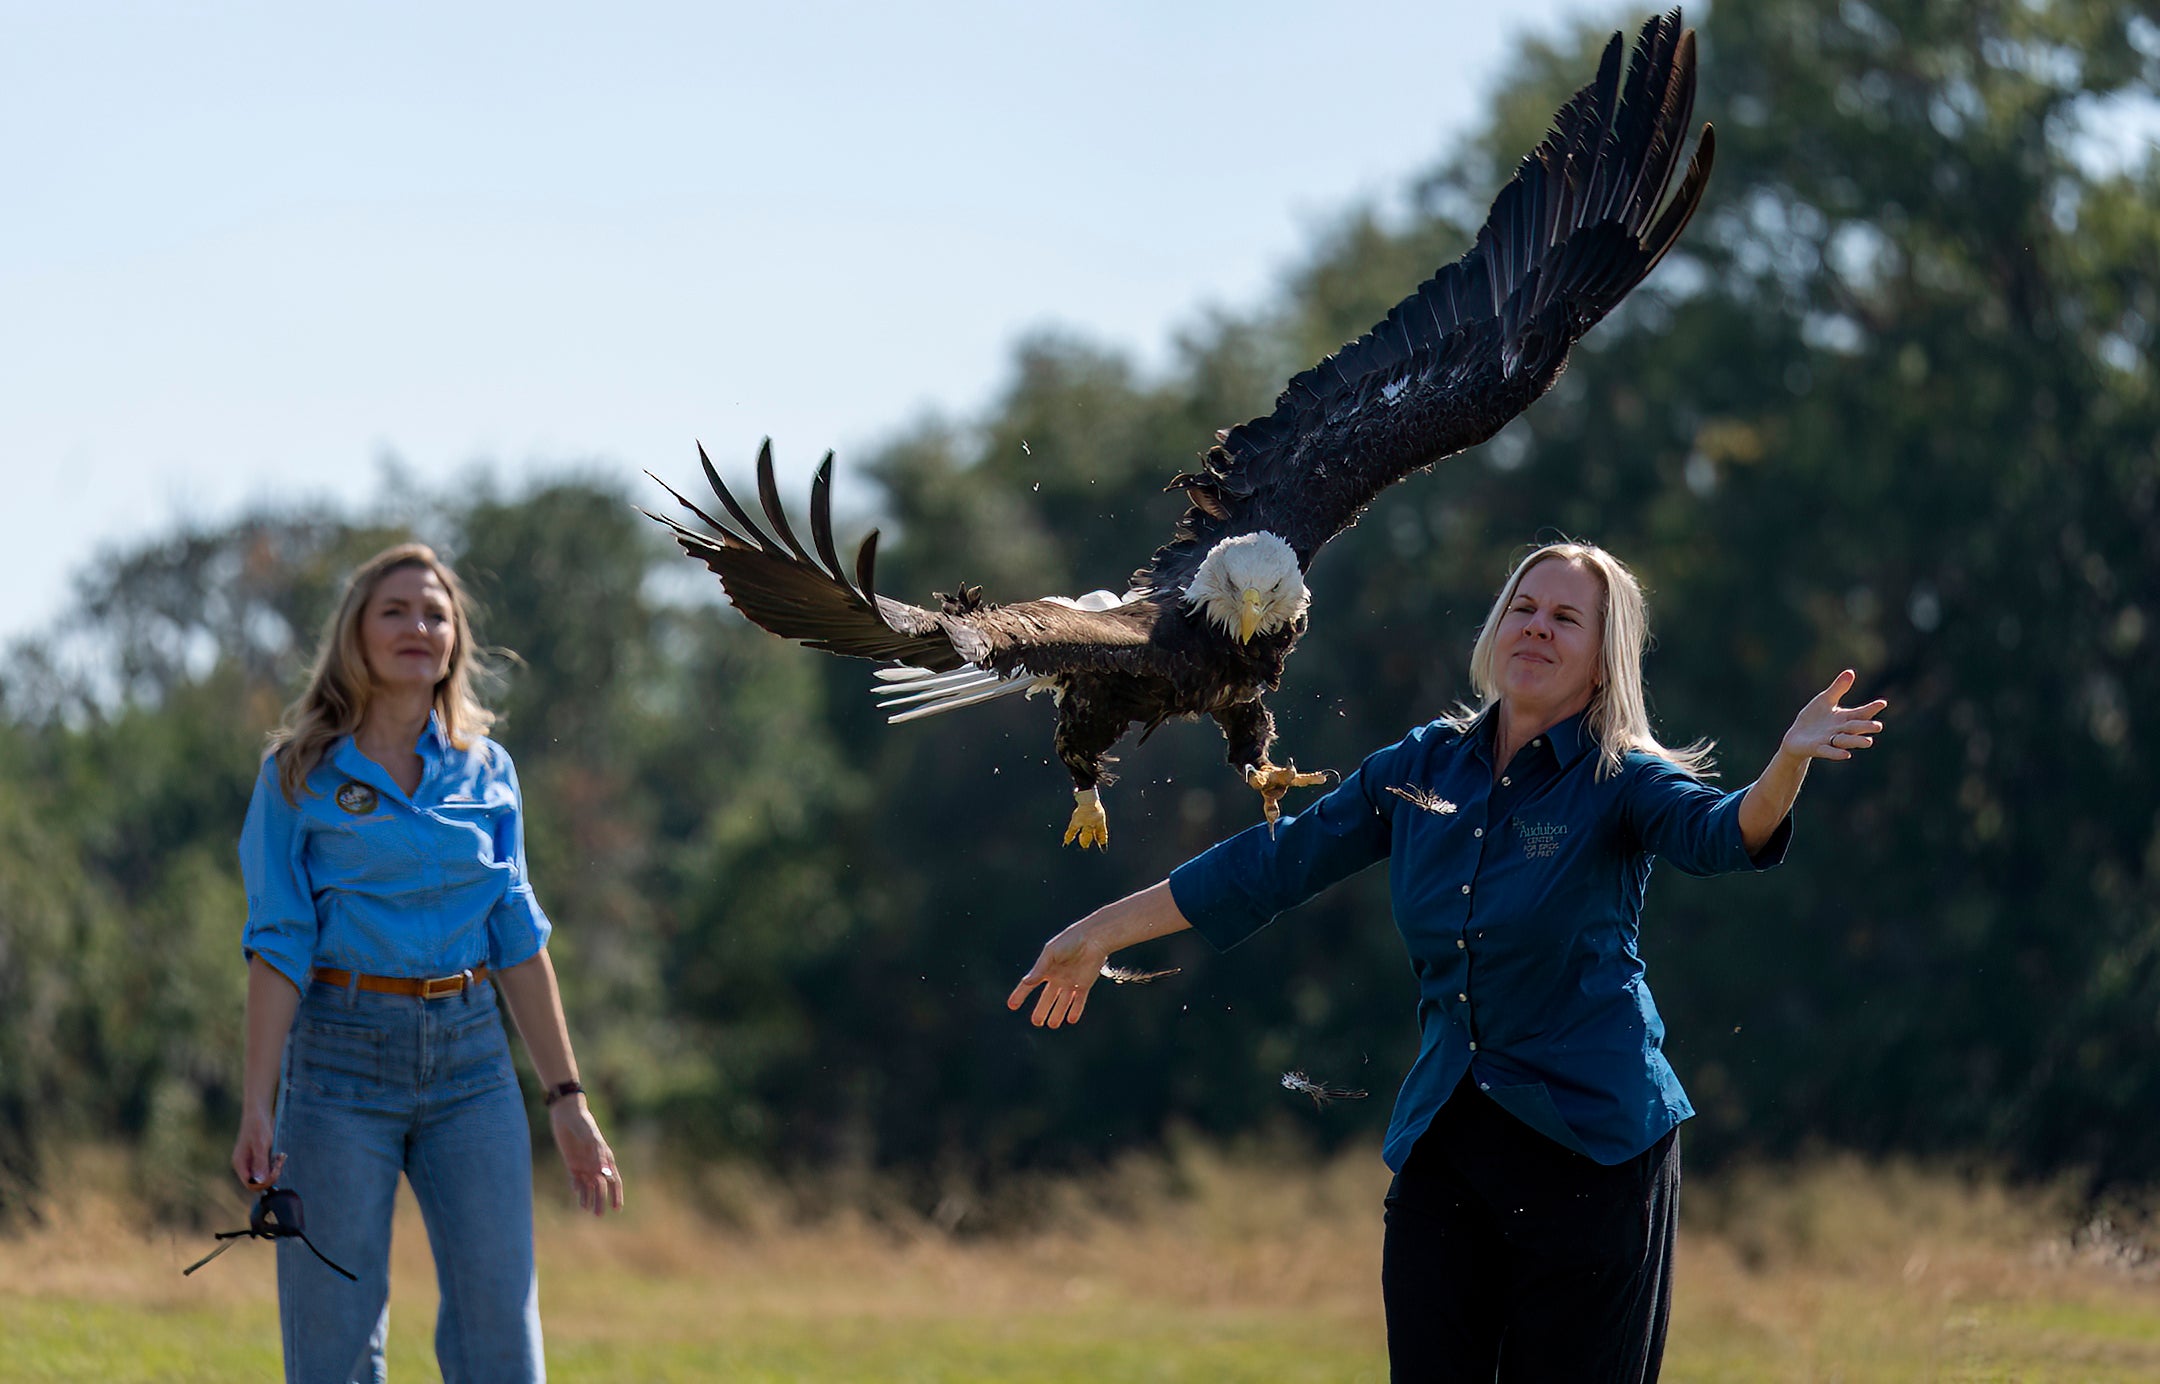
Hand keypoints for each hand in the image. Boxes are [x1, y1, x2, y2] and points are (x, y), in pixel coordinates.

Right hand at [231, 1108, 284, 1190]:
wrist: (259, 1113)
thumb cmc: (258, 1126)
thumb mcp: (261, 1144)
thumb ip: (260, 1162)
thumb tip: (260, 1181)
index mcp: (240, 1164)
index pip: (250, 1184)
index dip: (264, 1182)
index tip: (275, 1170)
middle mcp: (244, 1165)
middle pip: (258, 1182)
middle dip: (271, 1176)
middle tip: (280, 1162)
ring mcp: (252, 1162)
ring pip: (265, 1176)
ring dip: (275, 1169)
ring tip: (281, 1156)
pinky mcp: (259, 1158)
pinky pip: (268, 1168)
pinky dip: (275, 1164)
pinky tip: (280, 1155)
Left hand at [549, 1100, 624, 1215]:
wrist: (567, 1113)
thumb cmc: (583, 1122)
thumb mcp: (590, 1137)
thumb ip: (598, 1154)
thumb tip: (606, 1174)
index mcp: (605, 1157)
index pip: (614, 1180)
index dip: (616, 1194)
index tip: (617, 1208)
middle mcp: (596, 1163)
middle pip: (600, 1186)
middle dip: (600, 1201)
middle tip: (598, 1215)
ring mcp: (584, 1164)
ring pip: (588, 1186)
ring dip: (588, 1198)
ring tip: (587, 1210)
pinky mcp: (571, 1163)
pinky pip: (576, 1180)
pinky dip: (577, 1189)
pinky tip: (578, 1198)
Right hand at [1007, 923, 1107, 1028]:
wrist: (1092, 939)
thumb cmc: (1069, 942)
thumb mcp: (1051, 954)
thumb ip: (1039, 969)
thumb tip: (1026, 983)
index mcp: (1046, 968)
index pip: (1030, 985)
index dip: (1020, 995)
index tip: (1011, 1005)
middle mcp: (1057, 977)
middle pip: (1047, 998)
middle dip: (1042, 1010)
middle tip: (1036, 1023)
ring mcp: (1071, 982)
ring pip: (1062, 1002)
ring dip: (1058, 1013)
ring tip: (1052, 1025)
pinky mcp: (1084, 984)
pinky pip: (1079, 1000)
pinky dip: (1075, 1010)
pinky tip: (1071, 1019)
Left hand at [1782, 669, 1886, 761]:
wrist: (1796, 737)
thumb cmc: (1814, 718)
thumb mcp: (1825, 700)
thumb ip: (1838, 689)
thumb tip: (1851, 672)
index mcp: (1844, 718)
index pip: (1860, 713)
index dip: (1871, 709)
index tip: (1882, 703)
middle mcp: (1840, 730)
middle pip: (1855, 728)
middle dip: (1865, 727)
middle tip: (1878, 726)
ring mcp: (1830, 740)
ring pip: (1845, 741)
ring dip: (1856, 741)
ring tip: (1868, 742)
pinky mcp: (1818, 748)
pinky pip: (1829, 751)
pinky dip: (1837, 753)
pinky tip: (1846, 754)